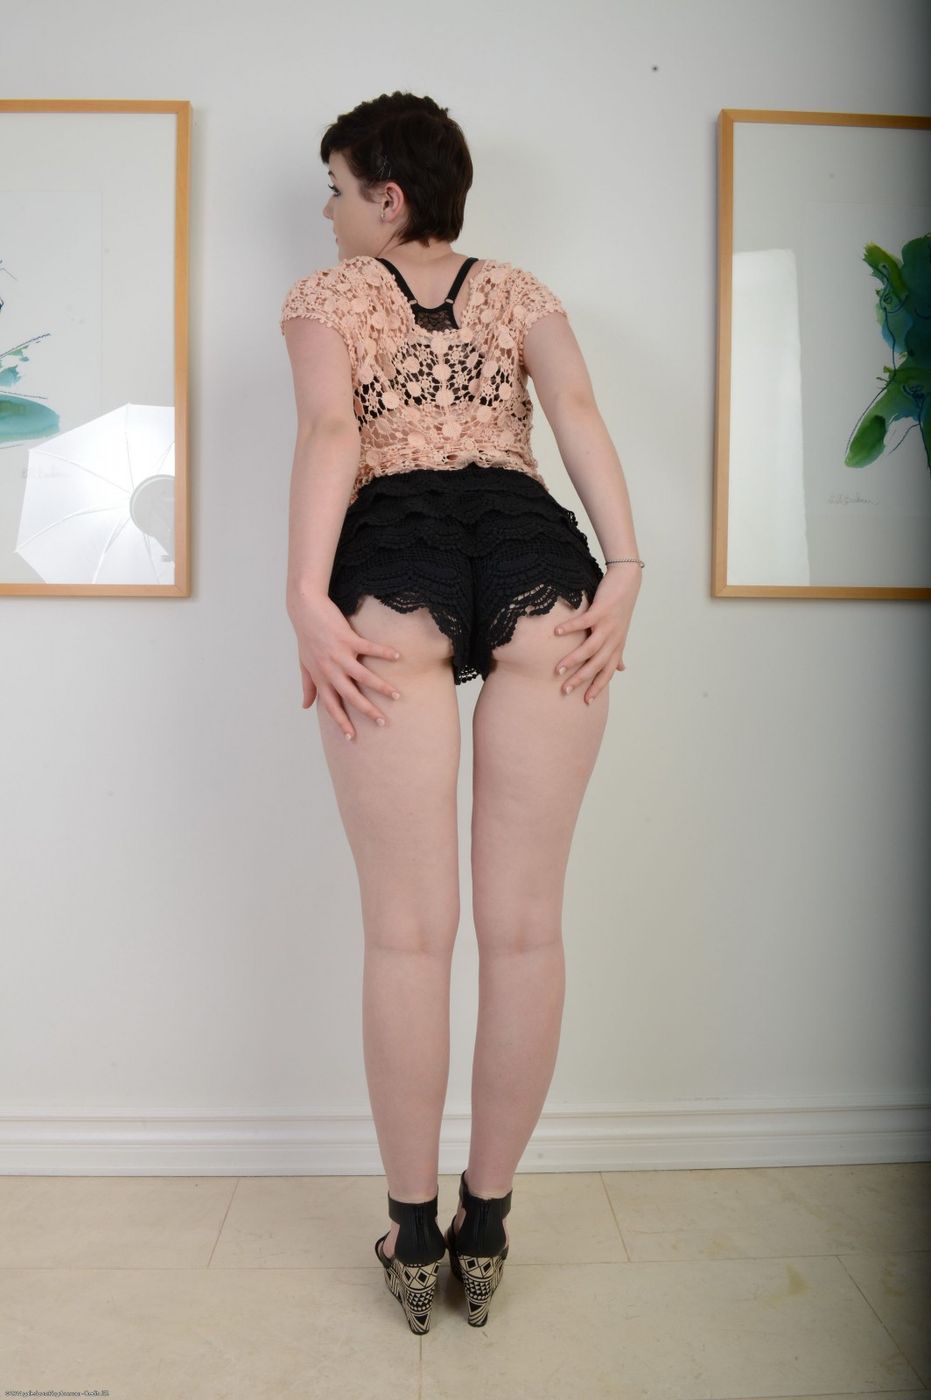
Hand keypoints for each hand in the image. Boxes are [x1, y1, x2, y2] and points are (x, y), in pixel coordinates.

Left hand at [289, 594, 402, 740]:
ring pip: (362, 676)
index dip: (341, 722)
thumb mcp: (304, 664)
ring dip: (380, 687)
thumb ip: (307, 686)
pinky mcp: (347, 638)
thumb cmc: (306, 637)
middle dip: (367, 711)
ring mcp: (339, 654)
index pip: (331, 706)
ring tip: (396, 695)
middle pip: (350, 696)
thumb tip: (304, 707)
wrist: (304, 609)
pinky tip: (397, 656)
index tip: (351, 738)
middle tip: (383, 723)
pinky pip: (369, 648)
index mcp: (320, 677)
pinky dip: (383, 652)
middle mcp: (330, 670)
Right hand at [552, 568, 640, 704]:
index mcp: (617, 645)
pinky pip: (584, 622)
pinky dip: (570, 628)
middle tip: (565, 690)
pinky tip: (556, 632)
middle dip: (581, 679)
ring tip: (558, 669)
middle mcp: (613, 638)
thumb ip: (619, 652)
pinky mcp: (602, 610)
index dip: (598, 687)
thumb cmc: (621, 607)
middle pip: (597, 664)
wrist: (628, 580)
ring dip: (574, 660)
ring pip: (590, 648)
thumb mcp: (621, 632)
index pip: (607, 671)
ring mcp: (608, 625)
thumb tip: (622, 669)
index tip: (586, 701)